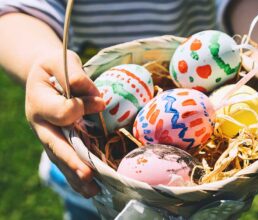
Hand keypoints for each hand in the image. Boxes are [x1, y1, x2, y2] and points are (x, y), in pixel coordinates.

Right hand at [25, 49, 104, 196]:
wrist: (44, 75)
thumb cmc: (54, 67)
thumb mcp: (60, 60)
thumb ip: (74, 74)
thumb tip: (96, 98)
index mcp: (38, 100)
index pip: (62, 111)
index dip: (82, 107)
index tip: (99, 101)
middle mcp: (40, 122)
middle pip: (55, 145)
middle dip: (72, 160)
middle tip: (88, 174)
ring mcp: (48, 134)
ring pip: (60, 158)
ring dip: (75, 176)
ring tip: (92, 191)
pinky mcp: (58, 140)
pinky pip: (66, 160)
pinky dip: (76, 174)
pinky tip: (90, 187)